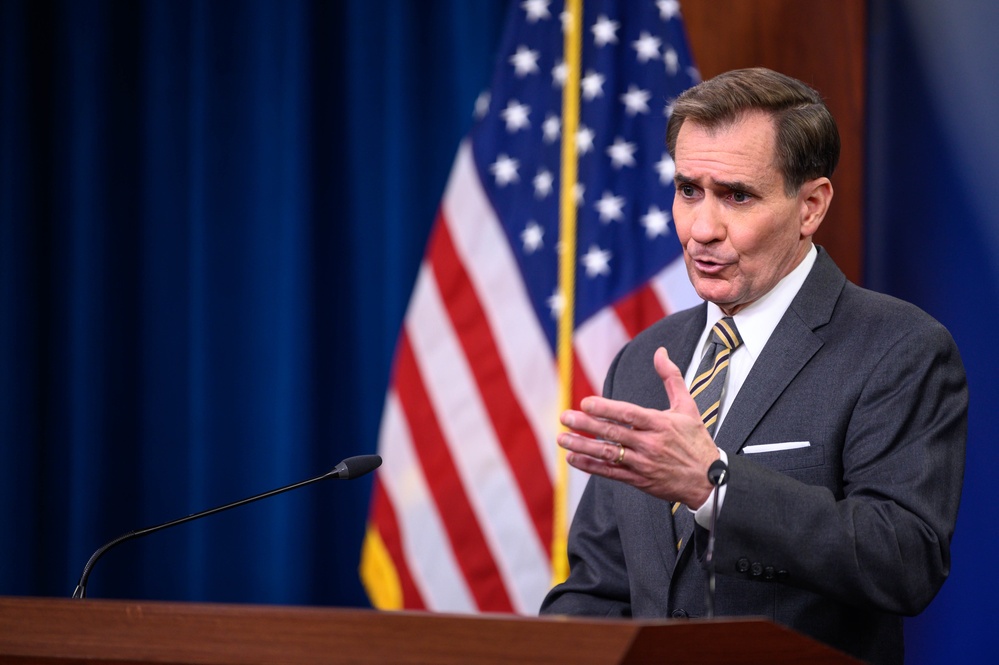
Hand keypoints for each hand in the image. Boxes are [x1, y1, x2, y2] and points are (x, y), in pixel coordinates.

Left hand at [557, 347, 719, 506]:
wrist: (710, 481)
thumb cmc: (697, 441)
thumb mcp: (688, 407)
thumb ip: (671, 378)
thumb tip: (660, 352)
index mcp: (661, 424)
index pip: (629, 414)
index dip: (606, 409)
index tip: (585, 403)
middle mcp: (650, 444)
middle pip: (614, 433)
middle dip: (586, 425)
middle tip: (565, 417)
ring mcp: (643, 464)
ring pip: (608, 454)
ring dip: (583, 447)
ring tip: (562, 439)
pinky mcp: (639, 480)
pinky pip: (611, 473)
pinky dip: (591, 467)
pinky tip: (574, 459)